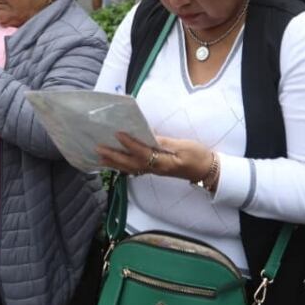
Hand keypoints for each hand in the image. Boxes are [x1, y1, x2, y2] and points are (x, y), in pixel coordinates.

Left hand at [95, 132, 212, 182]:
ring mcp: (154, 170)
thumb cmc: (197, 156)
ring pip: (131, 168)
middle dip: (114, 156)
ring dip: (115, 162)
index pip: (142, 152)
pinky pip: (135, 168)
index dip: (129, 143)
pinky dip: (123, 165)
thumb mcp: (184, 147)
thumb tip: (149, 136)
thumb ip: (166, 143)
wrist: (206, 170)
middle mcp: (155, 168)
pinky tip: (116, 161)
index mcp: (163, 162)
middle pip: (131, 164)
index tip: (118, 133)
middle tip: (98, 149)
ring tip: (100, 157)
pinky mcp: (155, 169)